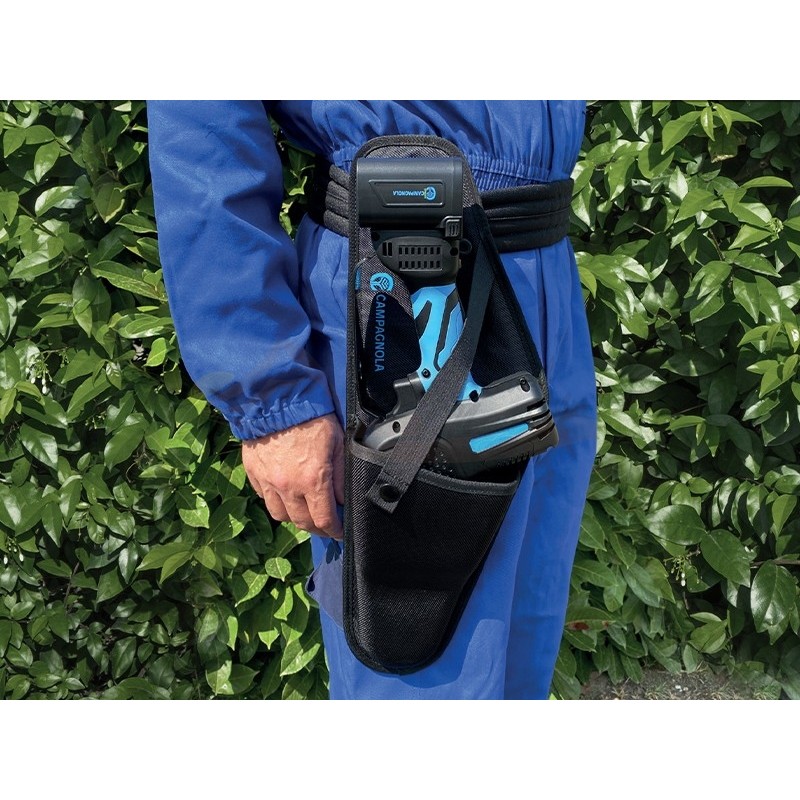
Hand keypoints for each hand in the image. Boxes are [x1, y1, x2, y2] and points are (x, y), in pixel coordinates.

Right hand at [241, 414, 344, 539]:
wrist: (277, 399)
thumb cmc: (312, 418)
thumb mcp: (338, 444)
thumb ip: (342, 476)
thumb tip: (344, 500)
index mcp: (312, 481)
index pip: (324, 520)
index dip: (334, 530)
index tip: (340, 532)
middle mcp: (288, 487)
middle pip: (302, 523)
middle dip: (317, 528)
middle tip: (325, 525)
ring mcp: (268, 482)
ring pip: (281, 515)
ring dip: (295, 517)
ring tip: (305, 510)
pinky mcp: (254, 474)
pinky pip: (265, 497)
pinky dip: (277, 500)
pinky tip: (286, 493)